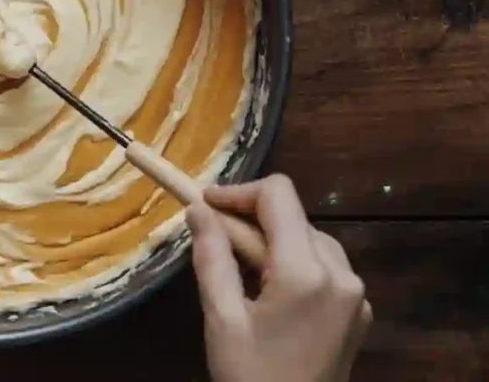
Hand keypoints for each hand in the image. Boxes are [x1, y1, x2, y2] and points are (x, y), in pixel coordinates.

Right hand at [187, 175, 371, 381]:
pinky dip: (292, 264)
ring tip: (238, 272)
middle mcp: (342, 274)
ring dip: (271, 242)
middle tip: (210, 240)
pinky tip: (267, 292)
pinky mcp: (359, 312)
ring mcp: (356, 295)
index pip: (278, 196)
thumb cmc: (250, 377)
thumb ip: (211, 255)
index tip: (203, 205)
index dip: (237, 192)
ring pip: (308, 239)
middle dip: (249, 221)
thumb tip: (198, 209)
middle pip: (292, 217)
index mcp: (307, 272)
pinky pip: (324, 267)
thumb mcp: (221, 318)